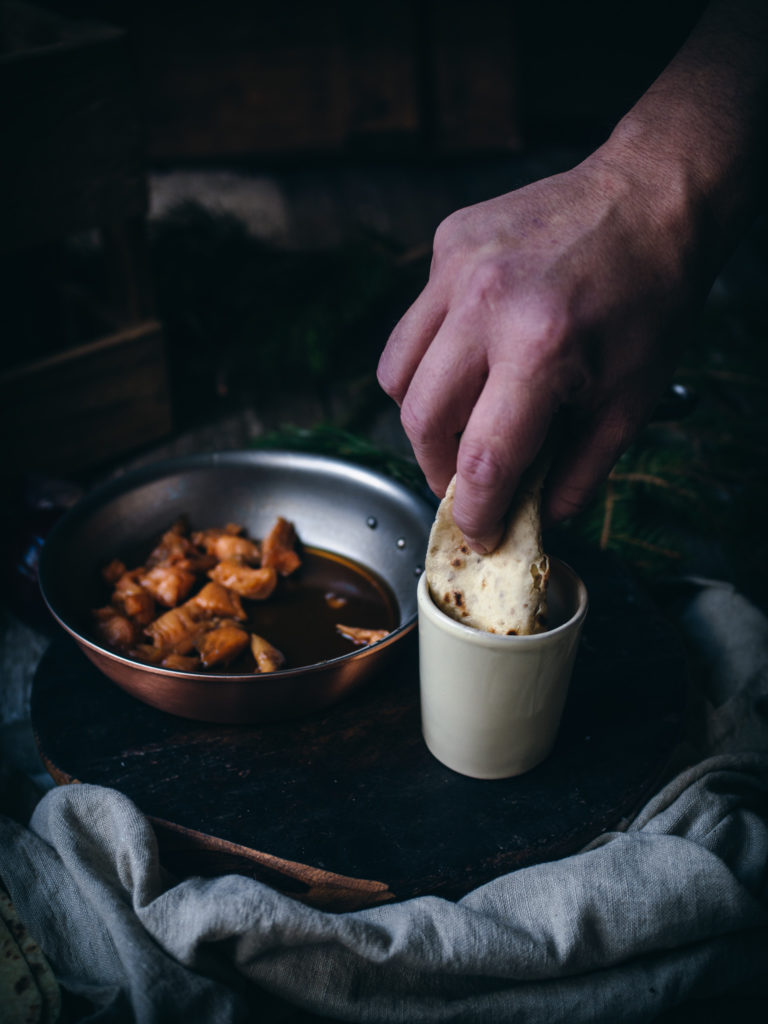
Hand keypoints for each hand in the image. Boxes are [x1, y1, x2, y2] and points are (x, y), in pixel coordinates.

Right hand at [377, 153, 707, 551]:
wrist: (652, 198)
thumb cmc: (651, 297)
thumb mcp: (632, 399)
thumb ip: (580, 471)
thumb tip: (540, 517)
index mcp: (541, 349)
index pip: (481, 460)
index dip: (475, 512)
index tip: (479, 532)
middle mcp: (486, 304)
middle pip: (420, 421)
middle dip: (438, 469)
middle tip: (466, 482)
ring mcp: (458, 267)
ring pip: (397, 373)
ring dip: (423, 416)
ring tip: (461, 422)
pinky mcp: (448, 243)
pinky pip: (415, 323)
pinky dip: (433, 356)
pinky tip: (473, 354)